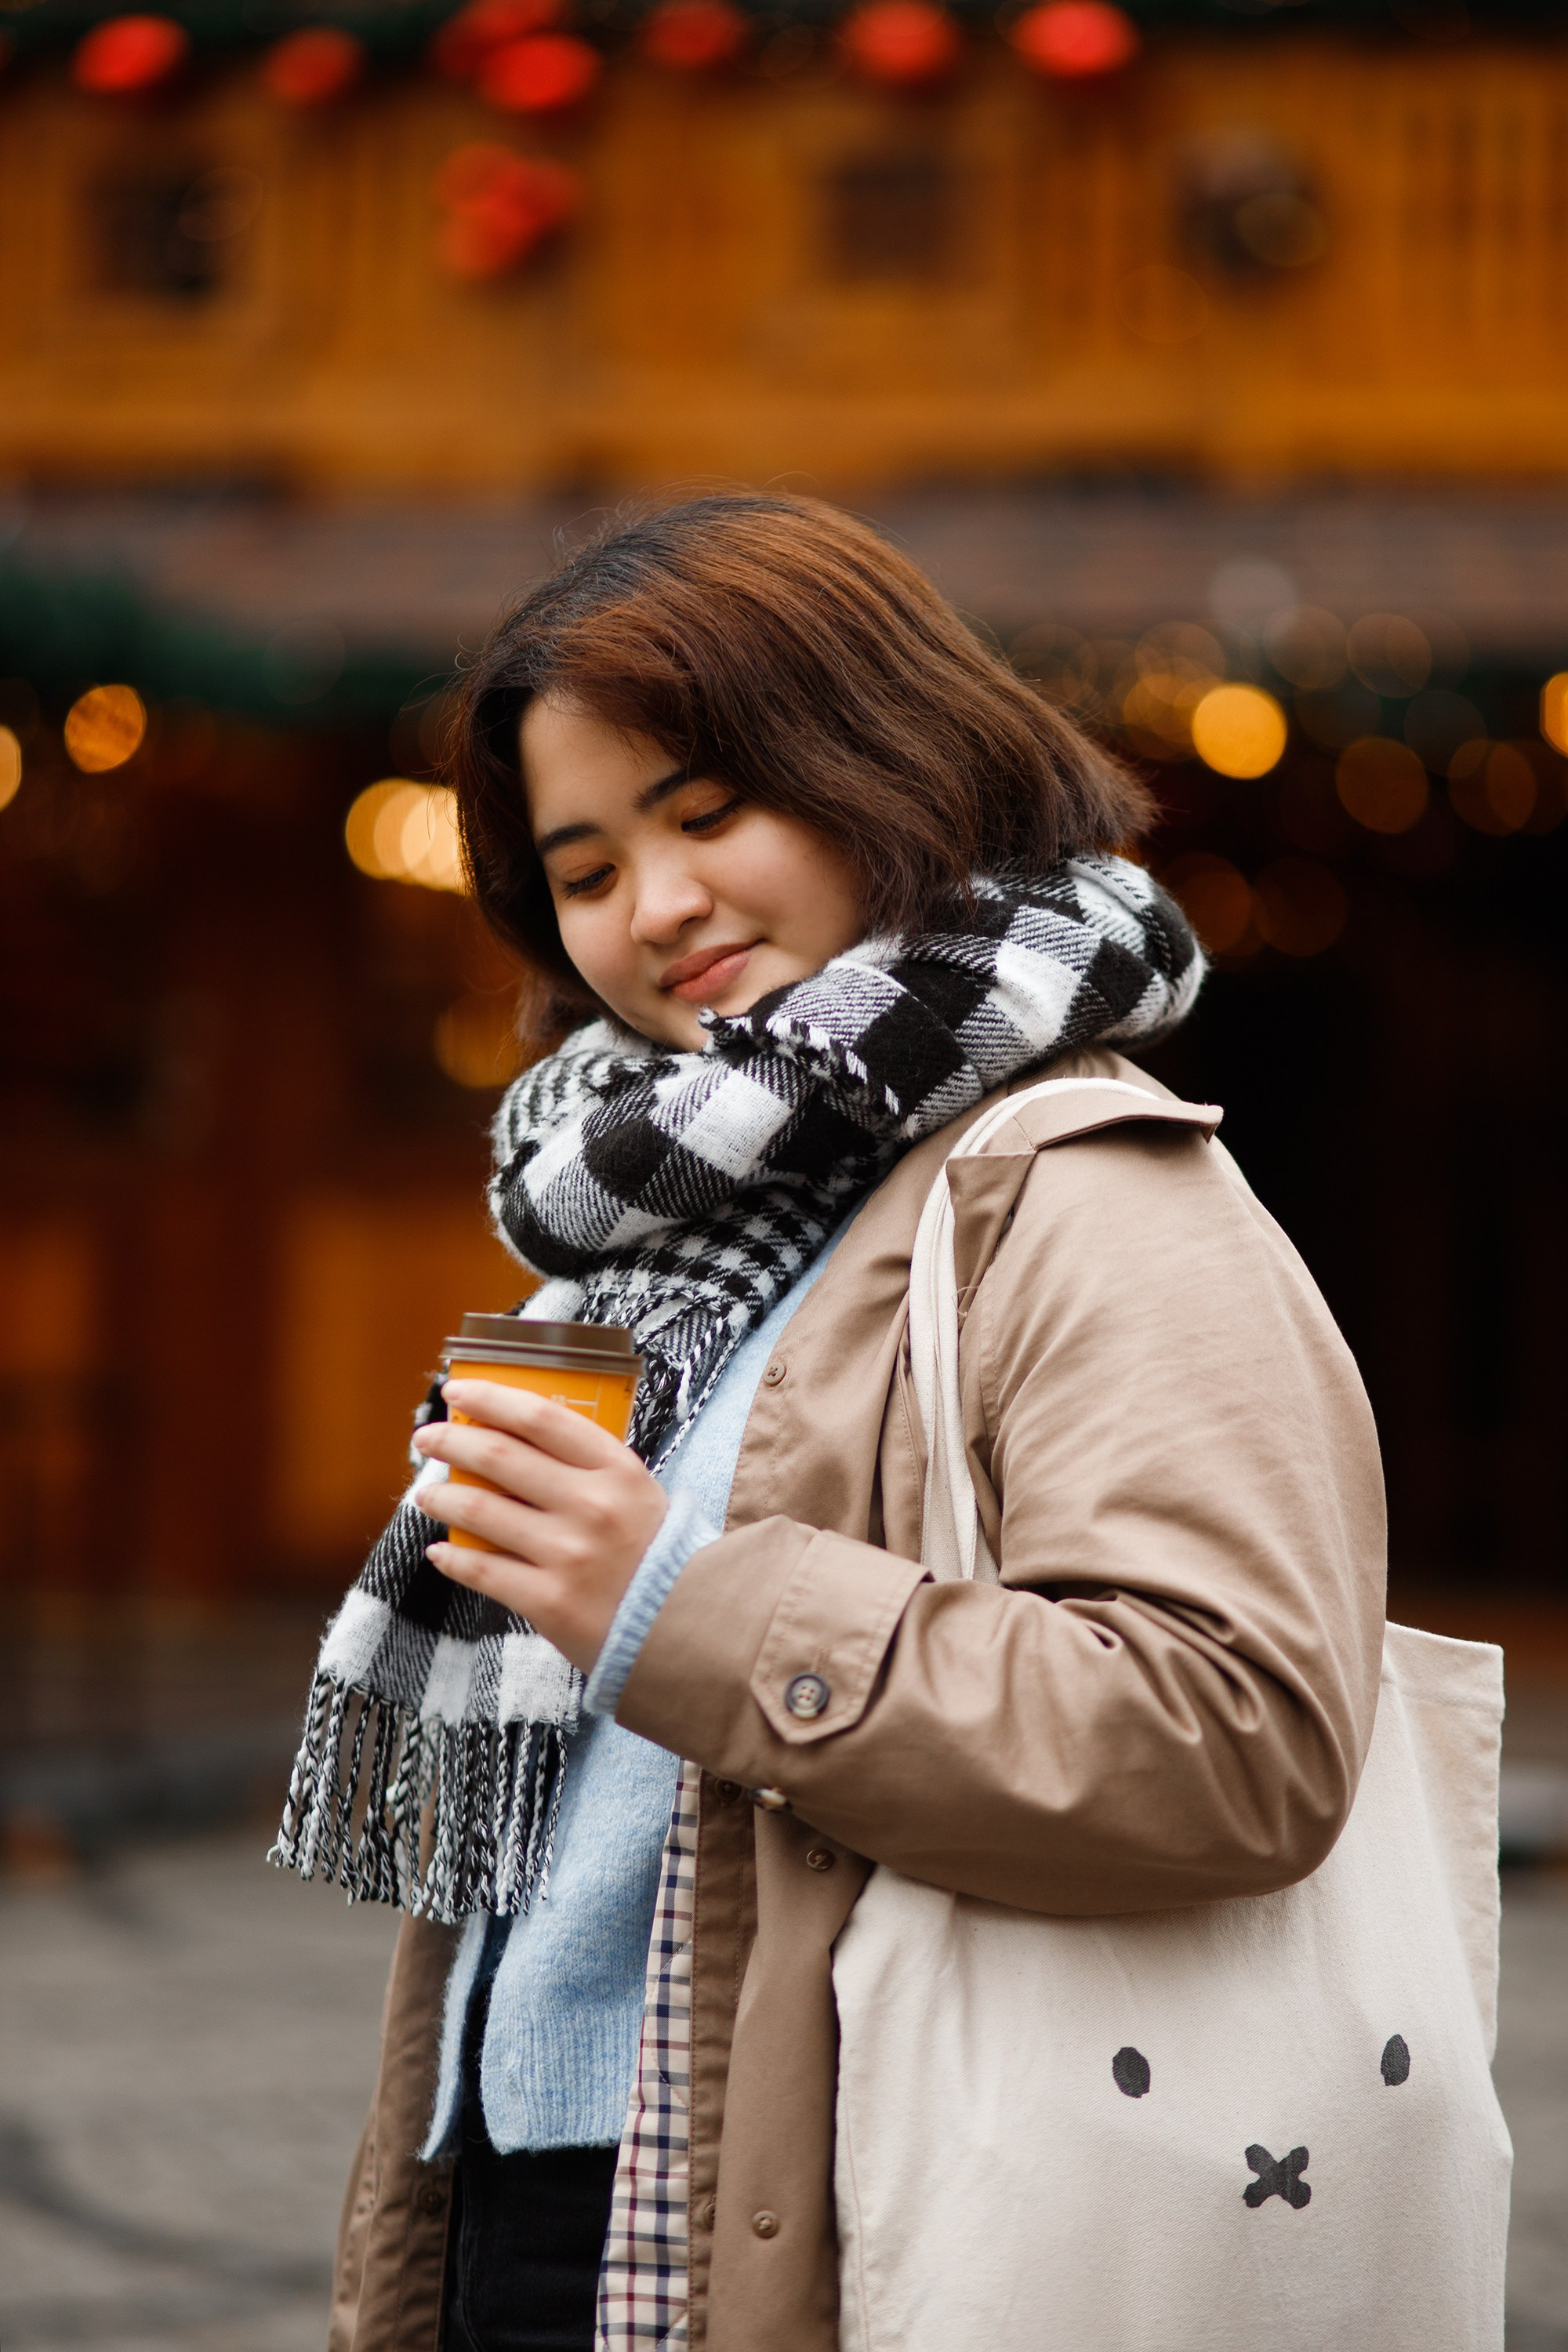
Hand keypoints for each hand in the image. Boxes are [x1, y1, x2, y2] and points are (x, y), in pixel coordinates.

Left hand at [410, 1379, 667, 1674]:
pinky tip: (439, 1550)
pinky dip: (453, 1558)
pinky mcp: (549, 1601)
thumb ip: (588, 1467)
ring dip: (443, 1496)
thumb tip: (513, 1440)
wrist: (687, 1628)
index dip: (491, 1398)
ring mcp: (568, 1554)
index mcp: (616, 1470)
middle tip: (427, 1437)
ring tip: (428, 1493)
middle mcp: (590, 1505)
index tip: (458, 1391)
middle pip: (499, 1457)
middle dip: (452, 1440)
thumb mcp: (638, 1493)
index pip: (540, 1418)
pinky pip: (483, 1571)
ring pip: (481, 1511)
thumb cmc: (657, 1554)